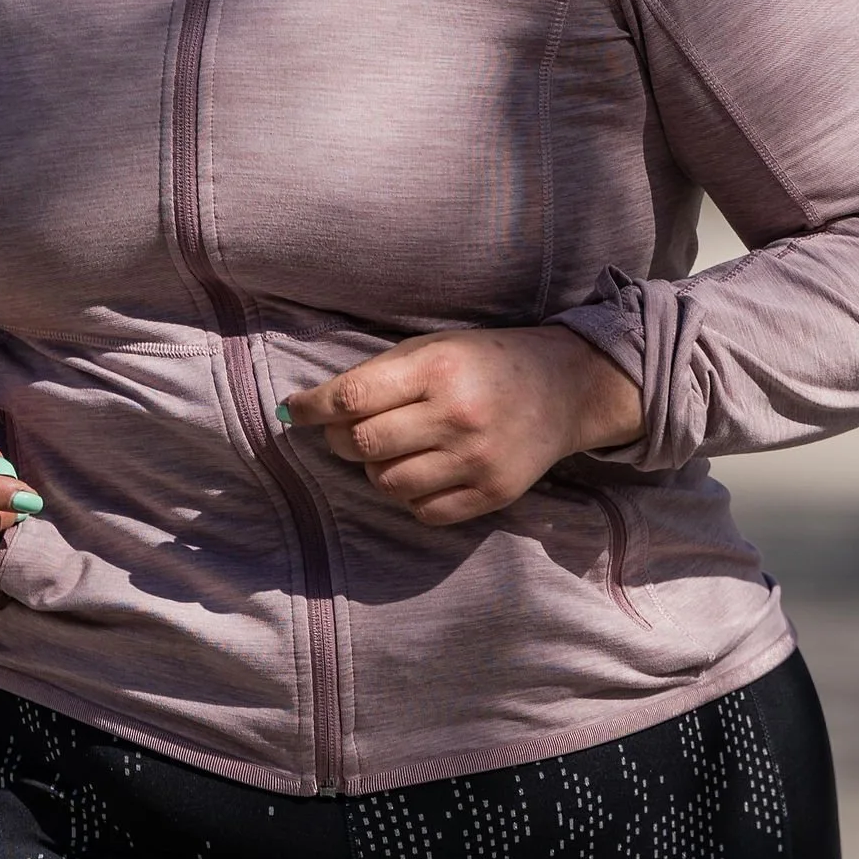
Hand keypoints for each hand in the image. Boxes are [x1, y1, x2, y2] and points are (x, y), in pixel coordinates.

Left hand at [281, 326, 641, 526]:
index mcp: (438, 368)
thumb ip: (380, 376)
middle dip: (342, 440)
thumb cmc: (486, 361)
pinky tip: (423, 470)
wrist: (565, 386)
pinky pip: (423, 511)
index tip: (293, 411)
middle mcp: (457, 415)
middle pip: (364, 445)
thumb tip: (312, 410)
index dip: (313, 408)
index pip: (353, 397)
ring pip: (388, 484)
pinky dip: (411, 495)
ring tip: (392, 450)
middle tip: (349, 431)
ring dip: (376, 469)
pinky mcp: (492, 494)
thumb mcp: (436, 348)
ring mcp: (476, 460)